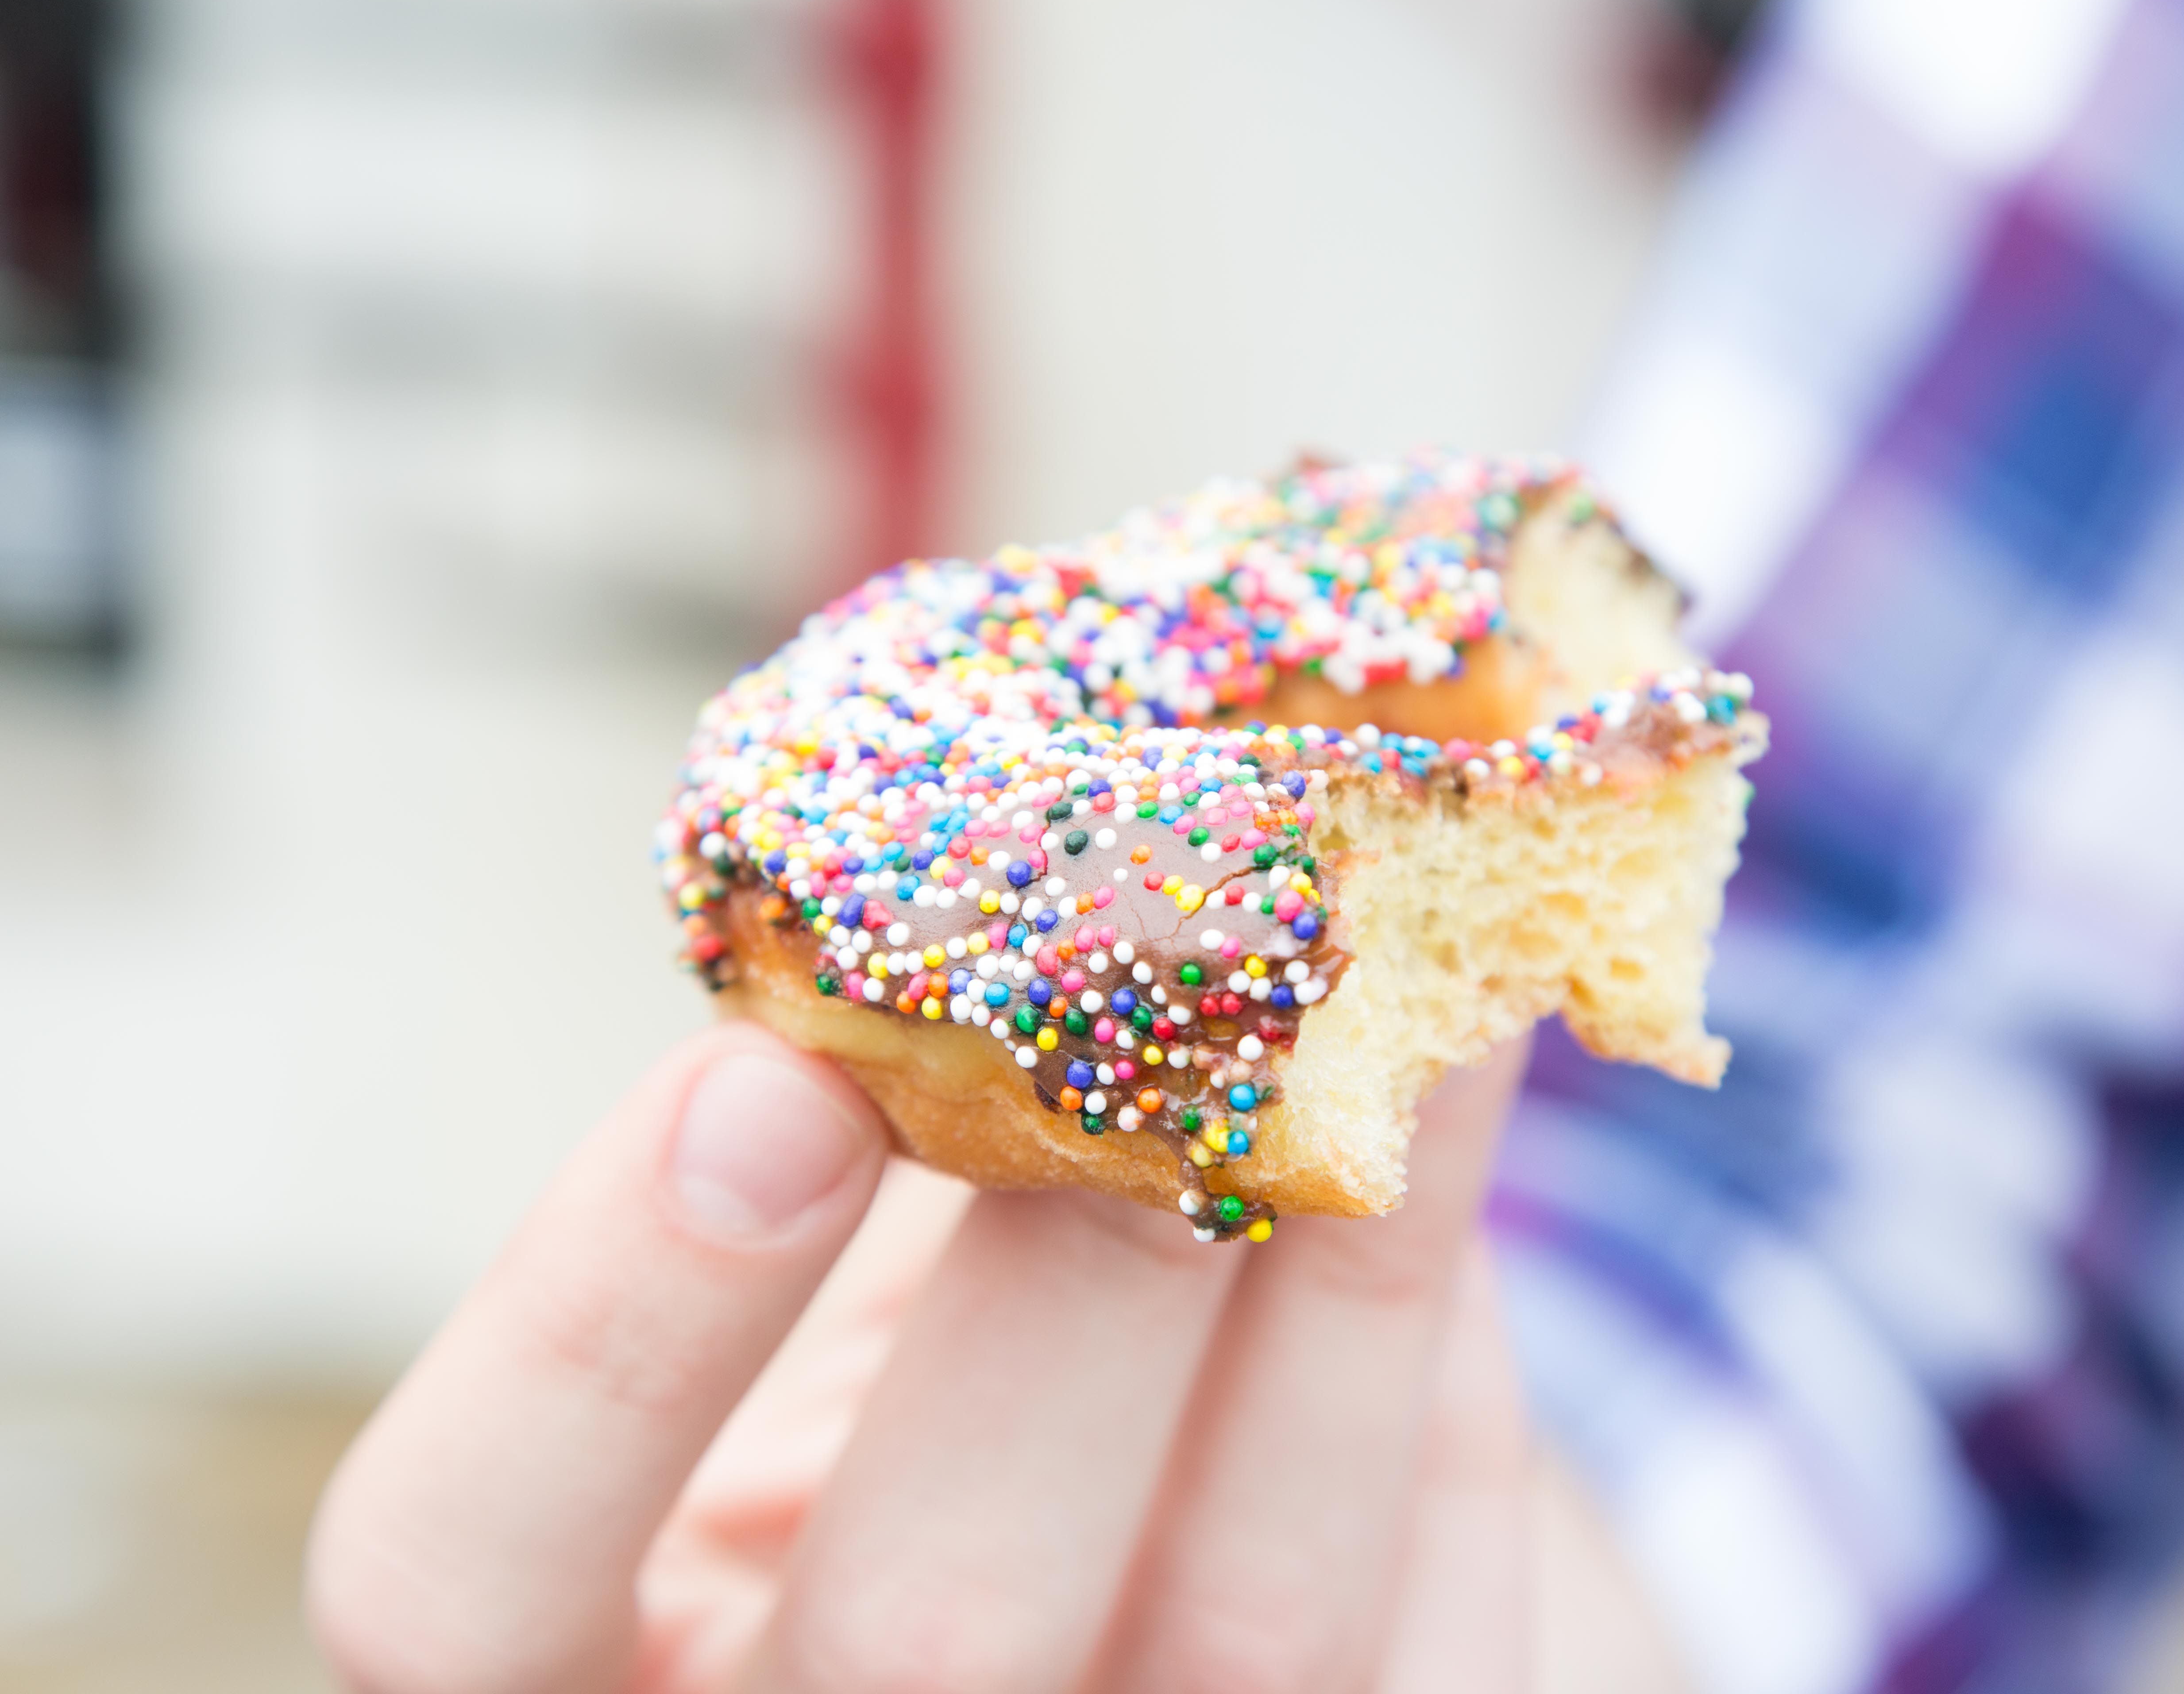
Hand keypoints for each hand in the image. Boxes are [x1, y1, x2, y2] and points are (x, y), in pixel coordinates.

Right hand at [307, 1022, 1537, 1692]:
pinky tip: (1459, 1137)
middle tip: (1184, 978)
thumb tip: (979, 833)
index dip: (596, 1340)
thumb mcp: (817, 1248)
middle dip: (1069, 1280)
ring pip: (1241, 1629)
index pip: (461, 1584)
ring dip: (1337, 1283)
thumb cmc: (923, 1345)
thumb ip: (849, 1122)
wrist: (1142, 1526)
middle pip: (922, 1628)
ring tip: (1420, 999)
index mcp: (591, 1654)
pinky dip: (1452, 1365)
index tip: (758, 1071)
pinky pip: (1448, 1623)